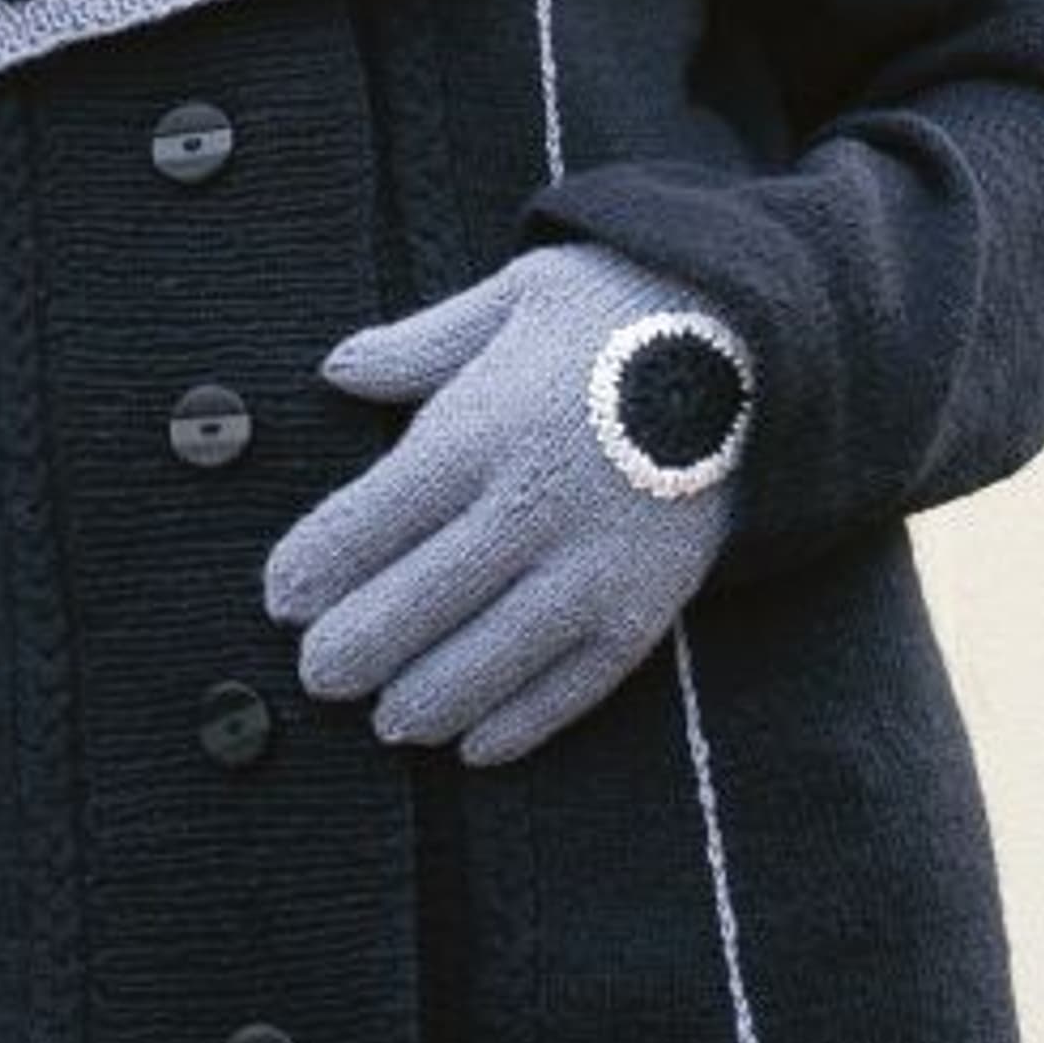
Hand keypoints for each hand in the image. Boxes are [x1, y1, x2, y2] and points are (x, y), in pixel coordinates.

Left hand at [262, 241, 757, 764]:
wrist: (762, 345)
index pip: (368, 521)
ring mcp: (592, 569)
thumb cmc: (620, 311)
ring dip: (421, 701)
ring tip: (385, 716)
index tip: (281, 597)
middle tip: (317, 672)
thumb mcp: (515, 296)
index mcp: (484, 429)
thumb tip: (336, 372)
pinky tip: (473, 745)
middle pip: (411, 606)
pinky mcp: (646, 610)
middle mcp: (532, 508)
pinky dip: (517, 724)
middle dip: (349, 649)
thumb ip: (419, 344)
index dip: (314, 568)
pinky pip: (570, 688)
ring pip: (482, 664)